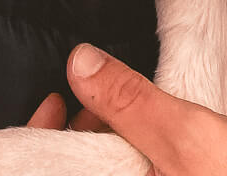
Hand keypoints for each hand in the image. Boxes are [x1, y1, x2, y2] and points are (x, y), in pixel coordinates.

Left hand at [27, 45, 226, 173]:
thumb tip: (80, 61)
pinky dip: (127, 165)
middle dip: (76, 138)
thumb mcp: (185, 136)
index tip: (53, 102)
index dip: (42, 138)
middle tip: (89, 101)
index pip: (53, 170)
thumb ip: (129, 100)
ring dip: (101, 151)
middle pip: (76, 173)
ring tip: (118, 118)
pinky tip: (142, 148)